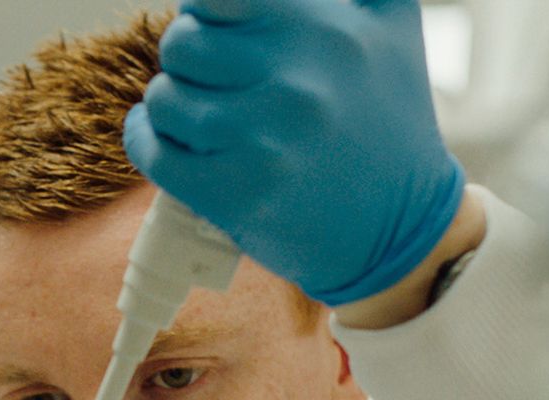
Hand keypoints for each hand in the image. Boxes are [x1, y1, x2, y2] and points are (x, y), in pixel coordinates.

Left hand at [123, 0, 465, 306]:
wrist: (401, 228)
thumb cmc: (389, 119)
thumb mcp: (392, 25)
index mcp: (322, 30)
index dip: (203, 11)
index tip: (213, 28)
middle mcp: (292, 81)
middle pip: (182, 44)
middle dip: (185, 59)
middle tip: (208, 78)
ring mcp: (262, 141)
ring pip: (165, 99)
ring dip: (170, 105)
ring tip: (197, 114)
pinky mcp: (236, 194)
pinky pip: (155, 154)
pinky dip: (146, 141)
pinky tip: (161, 136)